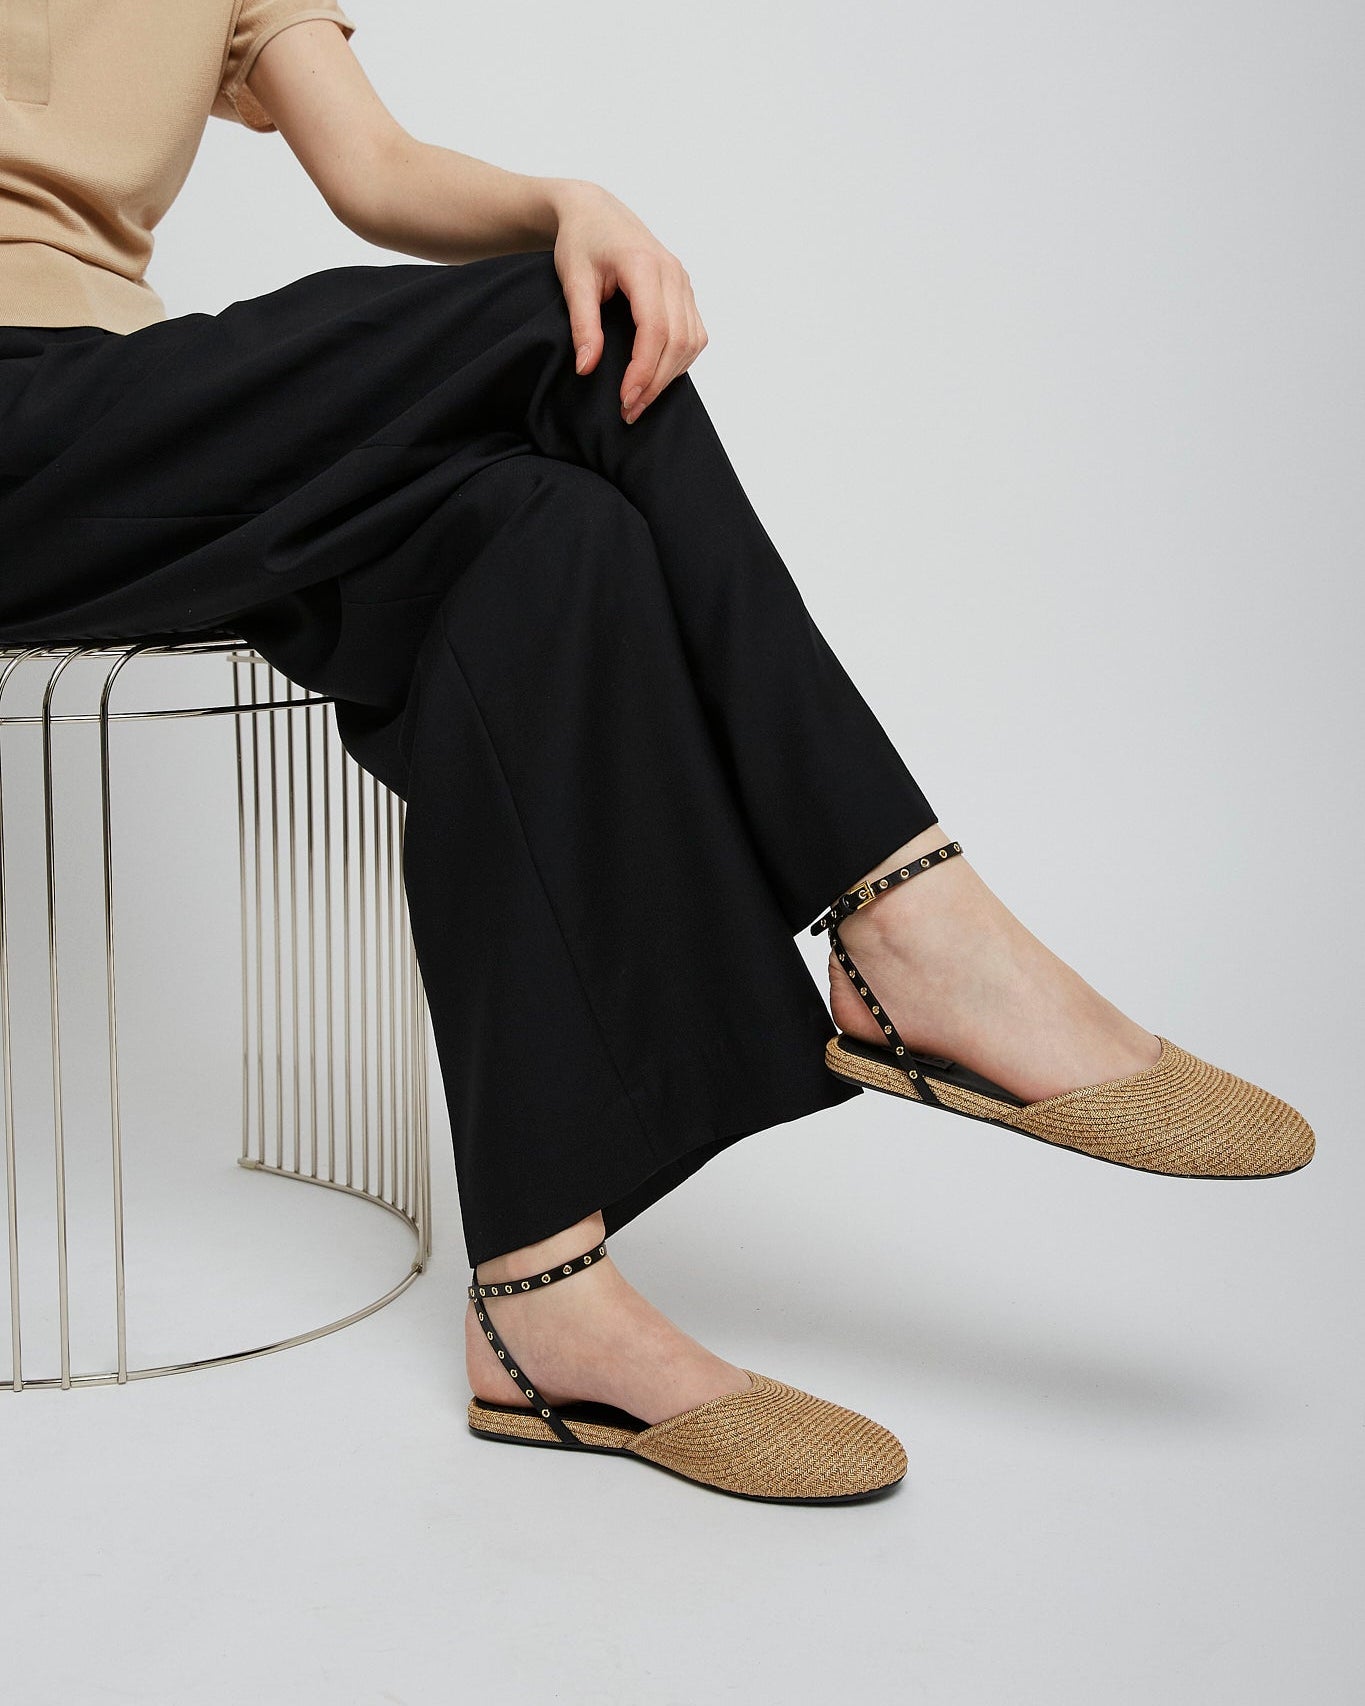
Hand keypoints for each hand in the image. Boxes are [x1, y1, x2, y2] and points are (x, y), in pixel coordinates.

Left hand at [550, 180, 708, 423]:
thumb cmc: (581, 241)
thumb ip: (582, 325)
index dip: (644, 369)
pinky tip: (657, 374)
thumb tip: (587, 368)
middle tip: (630, 410)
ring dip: (670, 375)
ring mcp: (683, 281)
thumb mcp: (573, 280)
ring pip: (692, 341)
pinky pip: (695, 333)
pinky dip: (680, 359)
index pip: (655, 328)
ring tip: (641, 398)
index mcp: (644, 265)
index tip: (625, 398)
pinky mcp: (684, 289)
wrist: (595, 210)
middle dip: (656, 382)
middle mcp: (673, 273)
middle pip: (678, 340)